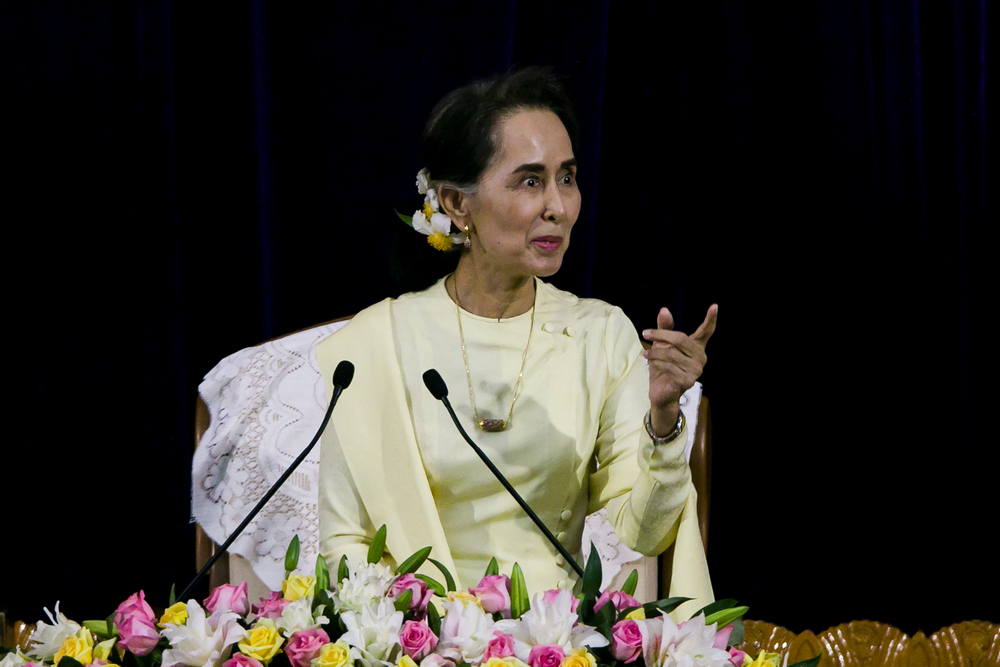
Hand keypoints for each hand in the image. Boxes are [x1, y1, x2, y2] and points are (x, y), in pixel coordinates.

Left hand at [642, 305, 717, 433]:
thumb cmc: (662, 366)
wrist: (660, 391)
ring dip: (654, 352)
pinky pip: (669, 367)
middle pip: (681, 339)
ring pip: (672, 354)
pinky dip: (656, 364)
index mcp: (696, 346)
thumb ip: (664, 328)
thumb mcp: (661, 345)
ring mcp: (696, 370)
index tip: (714, 306)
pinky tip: (651, 364)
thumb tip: (664, 310)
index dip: (711, 319)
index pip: (706, 331)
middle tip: (646, 333)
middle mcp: (700, 357)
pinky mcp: (688, 381)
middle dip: (661, 335)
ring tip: (645, 353)